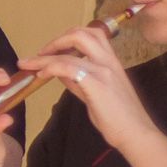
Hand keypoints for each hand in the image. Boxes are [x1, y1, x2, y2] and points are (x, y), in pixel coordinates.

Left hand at [18, 24, 154, 151]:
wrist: (135, 134)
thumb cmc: (117, 118)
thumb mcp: (94, 94)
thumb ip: (77, 81)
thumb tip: (58, 71)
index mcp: (110, 61)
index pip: (90, 35)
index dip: (66, 39)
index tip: (50, 51)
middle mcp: (108, 60)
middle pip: (82, 32)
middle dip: (57, 40)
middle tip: (41, 53)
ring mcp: (103, 70)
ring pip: (74, 44)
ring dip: (47, 53)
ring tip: (31, 63)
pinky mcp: (97, 84)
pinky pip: (70, 67)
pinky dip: (51, 67)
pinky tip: (41, 75)